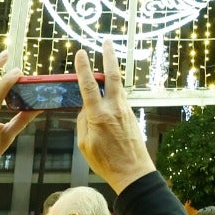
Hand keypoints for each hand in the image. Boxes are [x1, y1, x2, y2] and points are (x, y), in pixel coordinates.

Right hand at [73, 43, 155, 192]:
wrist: (133, 172)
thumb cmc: (106, 162)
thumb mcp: (85, 144)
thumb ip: (83, 122)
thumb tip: (85, 109)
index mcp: (99, 115)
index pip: (88, 85)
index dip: (83, 68)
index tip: (80, 53)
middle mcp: (114, 108)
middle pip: (112, 76)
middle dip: (109, 56)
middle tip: (107, 41)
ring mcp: (125, 111)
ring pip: (118, 86)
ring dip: (112, 71)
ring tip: (107, 59)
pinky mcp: (131, 116)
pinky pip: (120, 98)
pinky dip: (114, 90)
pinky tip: (109, 90)